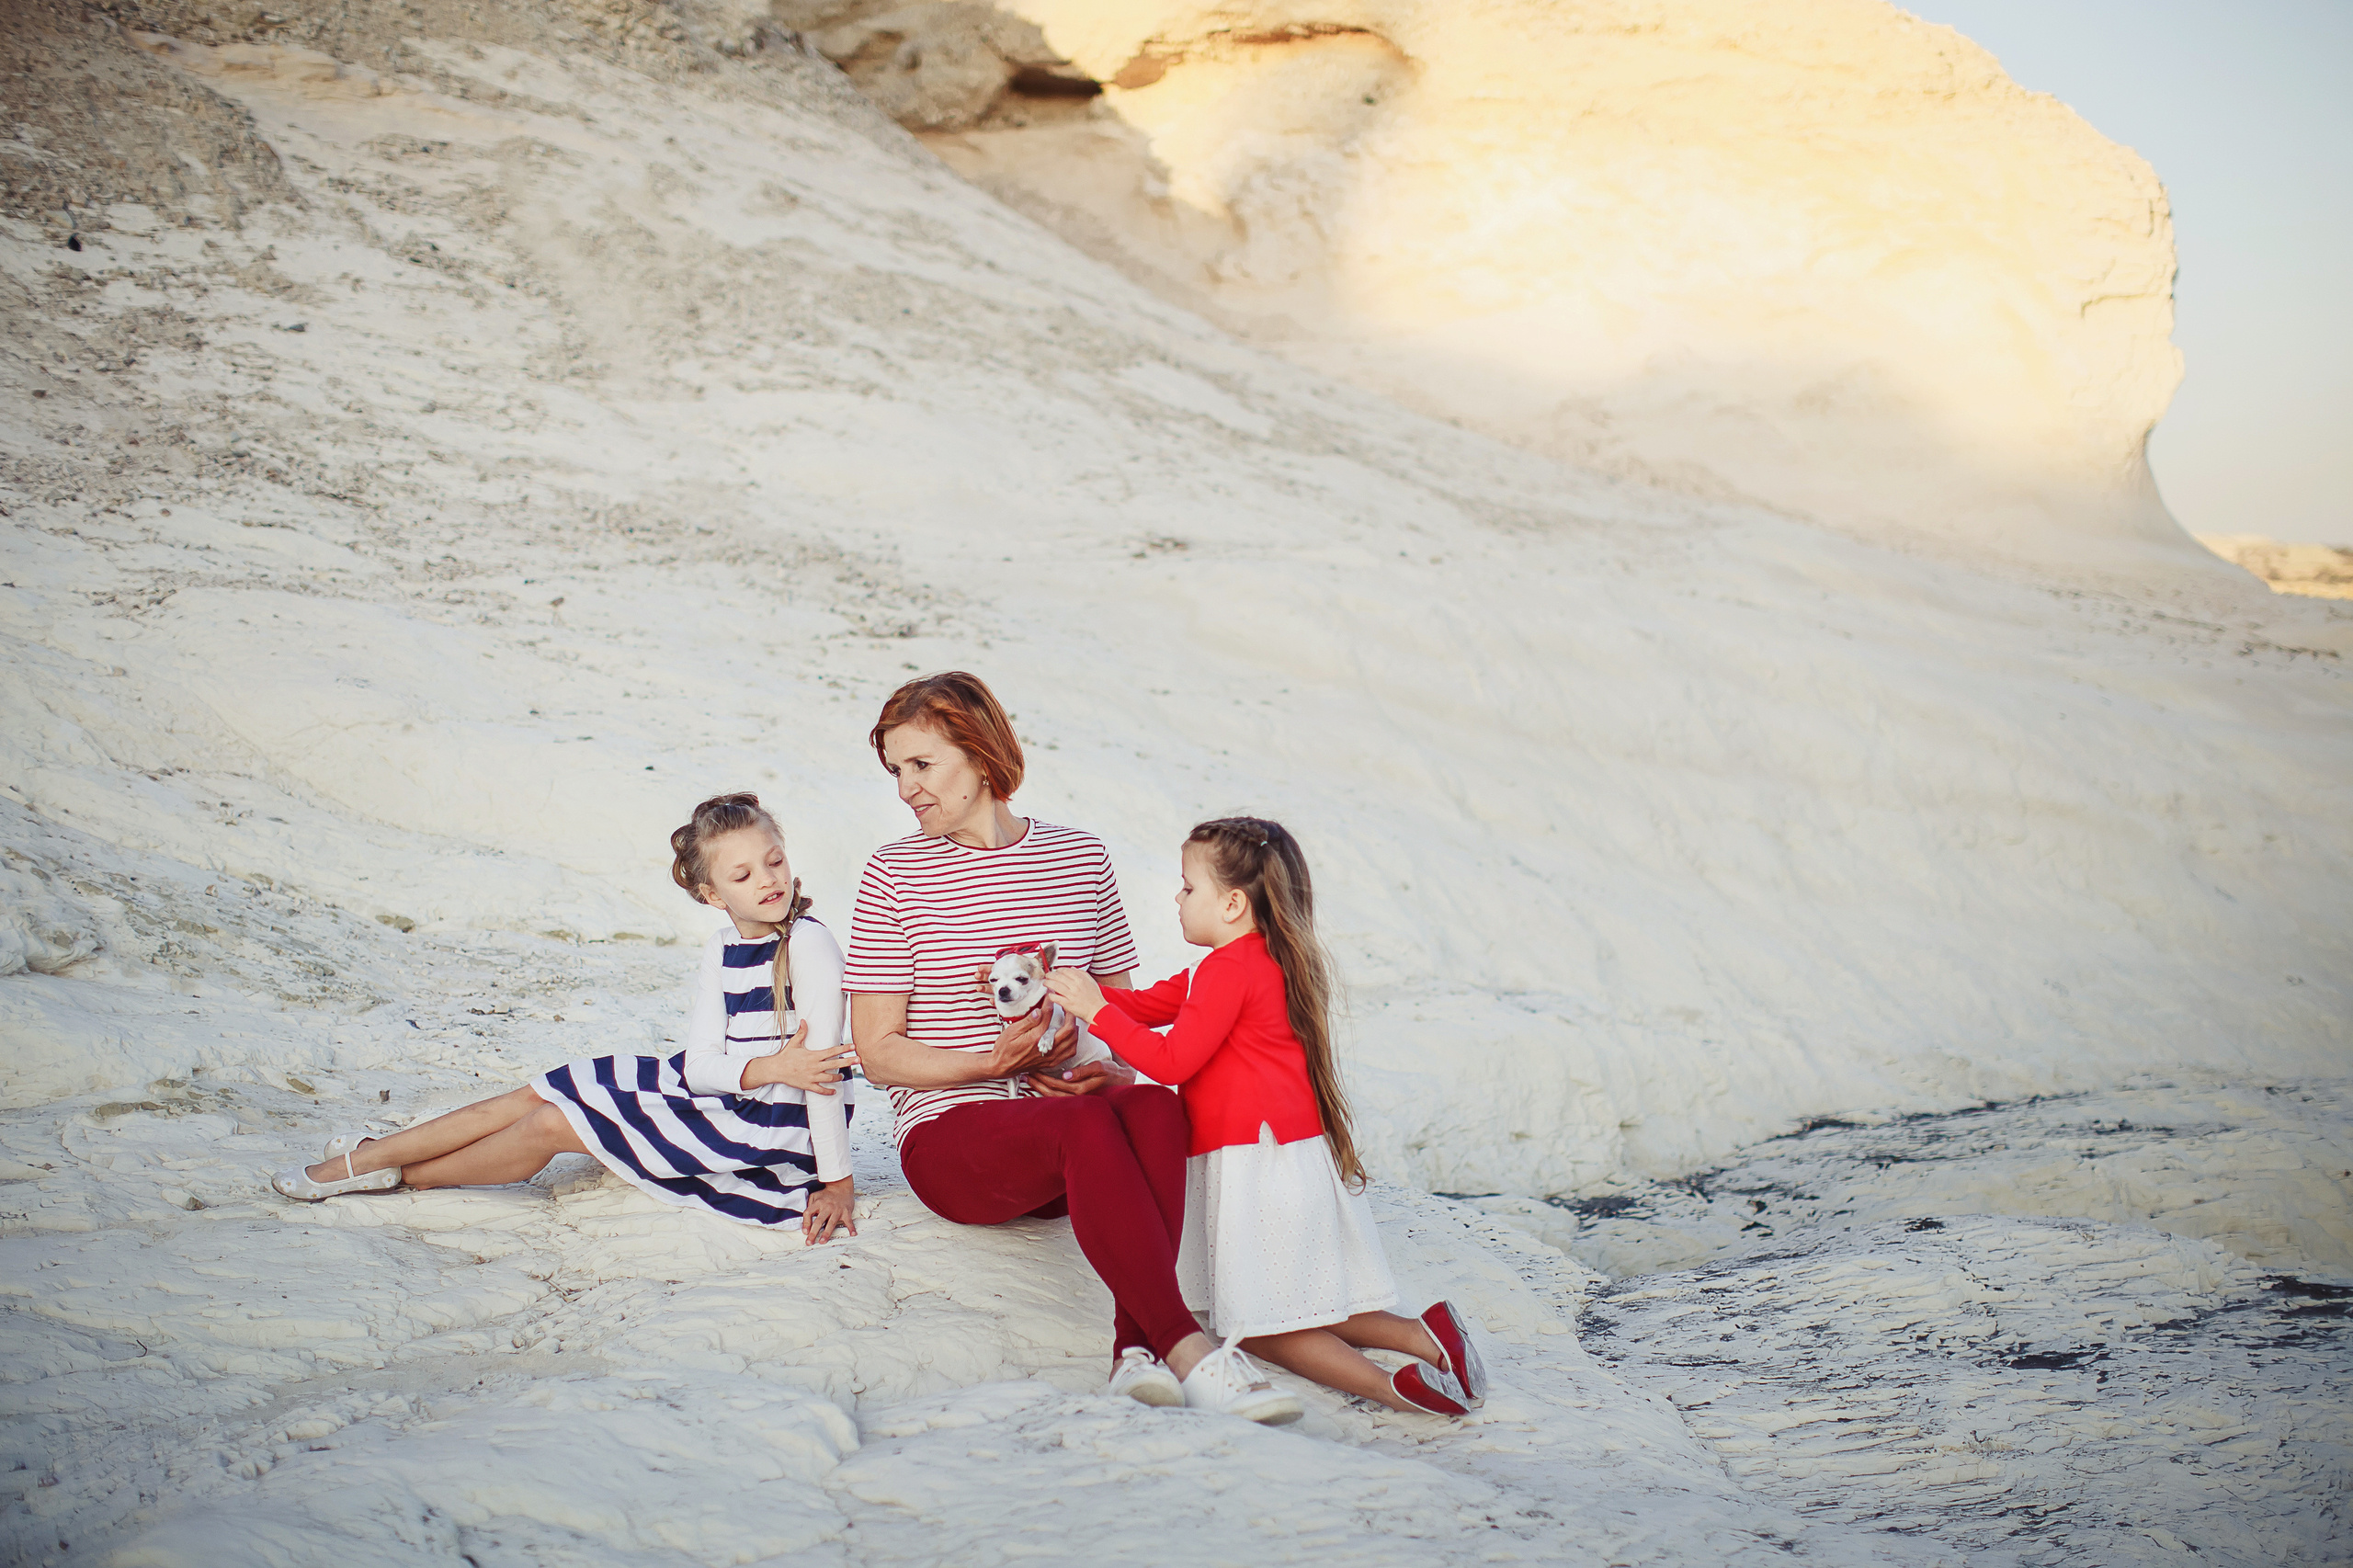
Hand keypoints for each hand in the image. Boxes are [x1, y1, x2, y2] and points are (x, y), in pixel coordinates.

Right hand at [743, 1023, 858, 1094]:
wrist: (776, 1070)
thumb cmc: (785, 1056)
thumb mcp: (794, 1043)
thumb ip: (802, 1032)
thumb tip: (804, 1020)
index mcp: (813, 1056)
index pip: (832, 1051)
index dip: (843, 1048)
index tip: (853, 1046)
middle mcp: (814, 1067)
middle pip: (835, 1064)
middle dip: (848, 1062)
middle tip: (859, 1060)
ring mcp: (812, 1077)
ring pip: (830, 1078)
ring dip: (838, 1077)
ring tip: (843, 1075)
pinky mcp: (808, 1085)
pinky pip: (820, 1090)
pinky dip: (828, 1091)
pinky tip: (834, 1091)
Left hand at [802, 1178, 855, 1243]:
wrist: (841, 1186)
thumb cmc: (826, 1194)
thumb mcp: (814, 1196)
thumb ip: (809, 1206)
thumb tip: (805, 1220)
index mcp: (818, 1203)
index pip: (809, 1213)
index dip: (805, 1223)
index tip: (805, 1232)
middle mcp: (827, 1207)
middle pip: (819, 1221)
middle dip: (813, 1233)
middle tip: (809, 1242)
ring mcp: (837, 1210)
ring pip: (831, 1223)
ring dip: (826, 1233)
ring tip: (822, 1241)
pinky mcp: (846, 1212)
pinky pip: (849, 1221)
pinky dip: (851, 1227)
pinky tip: (853, 1234)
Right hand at [981, 1008, 1074, 1079]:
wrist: (1003, 1066)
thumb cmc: (1005, 1049)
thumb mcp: (1012, 1031)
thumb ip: (1028, 1021)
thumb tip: (1039, 1011)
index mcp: (1036, 1038)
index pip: (1048, 1016)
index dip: (1050, 1003)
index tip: (1050, 996)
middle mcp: (1046, 1048)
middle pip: (1068, 1030)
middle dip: (1070, 1015)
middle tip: (1067, 1007)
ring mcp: (1050, 1057)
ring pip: (1072, 1042)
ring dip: (1074, 1029)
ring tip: (1071, 1020)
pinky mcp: (1051, 1062)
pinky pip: (1069, 1053)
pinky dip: (1073, 1043)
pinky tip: (1071, 1037)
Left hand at [1027, 1059, 1134, 1096]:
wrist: (1121, 1081)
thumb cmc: (1110, 1072)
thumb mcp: (1099, 1068)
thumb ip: (1083, 1072)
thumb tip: (1066, 1076)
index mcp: (1080, 1089)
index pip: (1055, 1084)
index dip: (1042, 1077)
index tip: (1032, 1069)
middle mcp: (1076, 1097)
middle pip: (1051, 1092)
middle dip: (1036, 1083)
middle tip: (1025, 1074)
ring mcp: (1075, 1099)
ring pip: (1052, 1096)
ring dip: (1039, 1087)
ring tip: (1029, 1079)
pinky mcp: (1075, 1097)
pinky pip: (1057, 1096)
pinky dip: (1046, 1091)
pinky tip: (1039, 1085)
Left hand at [1044, 968, 1106, 1022]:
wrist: (1097, 1011)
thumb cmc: (1095, 997)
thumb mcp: (1091, 981)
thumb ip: (1081, 973)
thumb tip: (1072, 969)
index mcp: (1080, 979)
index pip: (1065, 971)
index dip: (1058, 970)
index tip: (1056, 971)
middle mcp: (1075, 986)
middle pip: (1058, 977)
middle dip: (1050, 975)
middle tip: (1047, 975)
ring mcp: (1071, 995)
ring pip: (1055, 986)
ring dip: (1048, 983)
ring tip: (1045, 983)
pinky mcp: (1068, 1004)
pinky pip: (1056, 998)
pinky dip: (1051, 995)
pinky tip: (1049, 995)